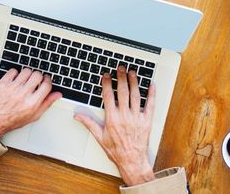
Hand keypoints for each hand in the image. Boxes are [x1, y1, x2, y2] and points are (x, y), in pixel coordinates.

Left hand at [0, 68, 61, 138]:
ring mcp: (13, 88)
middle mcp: (23, 94)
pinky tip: (15, 80)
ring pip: (26, 71)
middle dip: (39, 76)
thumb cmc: (14, 119)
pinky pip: (13, 71)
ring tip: (25, 80)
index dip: (48, 81)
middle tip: (36, 80)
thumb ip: (47, 103)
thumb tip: (57, 95)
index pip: (46, 85)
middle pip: (37, 75)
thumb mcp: (34, 116)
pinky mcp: (3, 83)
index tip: (46, 80)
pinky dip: (15, 73)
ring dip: (28, 74)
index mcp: (32, 103)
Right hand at [74, 67, 156, 185]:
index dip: (107, 84)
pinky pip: (150, 105)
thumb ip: (89, 123)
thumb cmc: (117, 151)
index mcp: (112, 119)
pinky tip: (151, 85)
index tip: (106, 75)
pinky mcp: (147, 121)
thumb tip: (78, 115)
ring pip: (136, 95)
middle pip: (123, 92)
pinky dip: (151, 94)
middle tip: (120, 68)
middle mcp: (125, 116)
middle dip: (121, 78)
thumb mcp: (100, 137)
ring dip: (134, 82)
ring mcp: (137, 118)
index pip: (108, 96)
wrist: (132, 161)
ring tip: (132, 72)